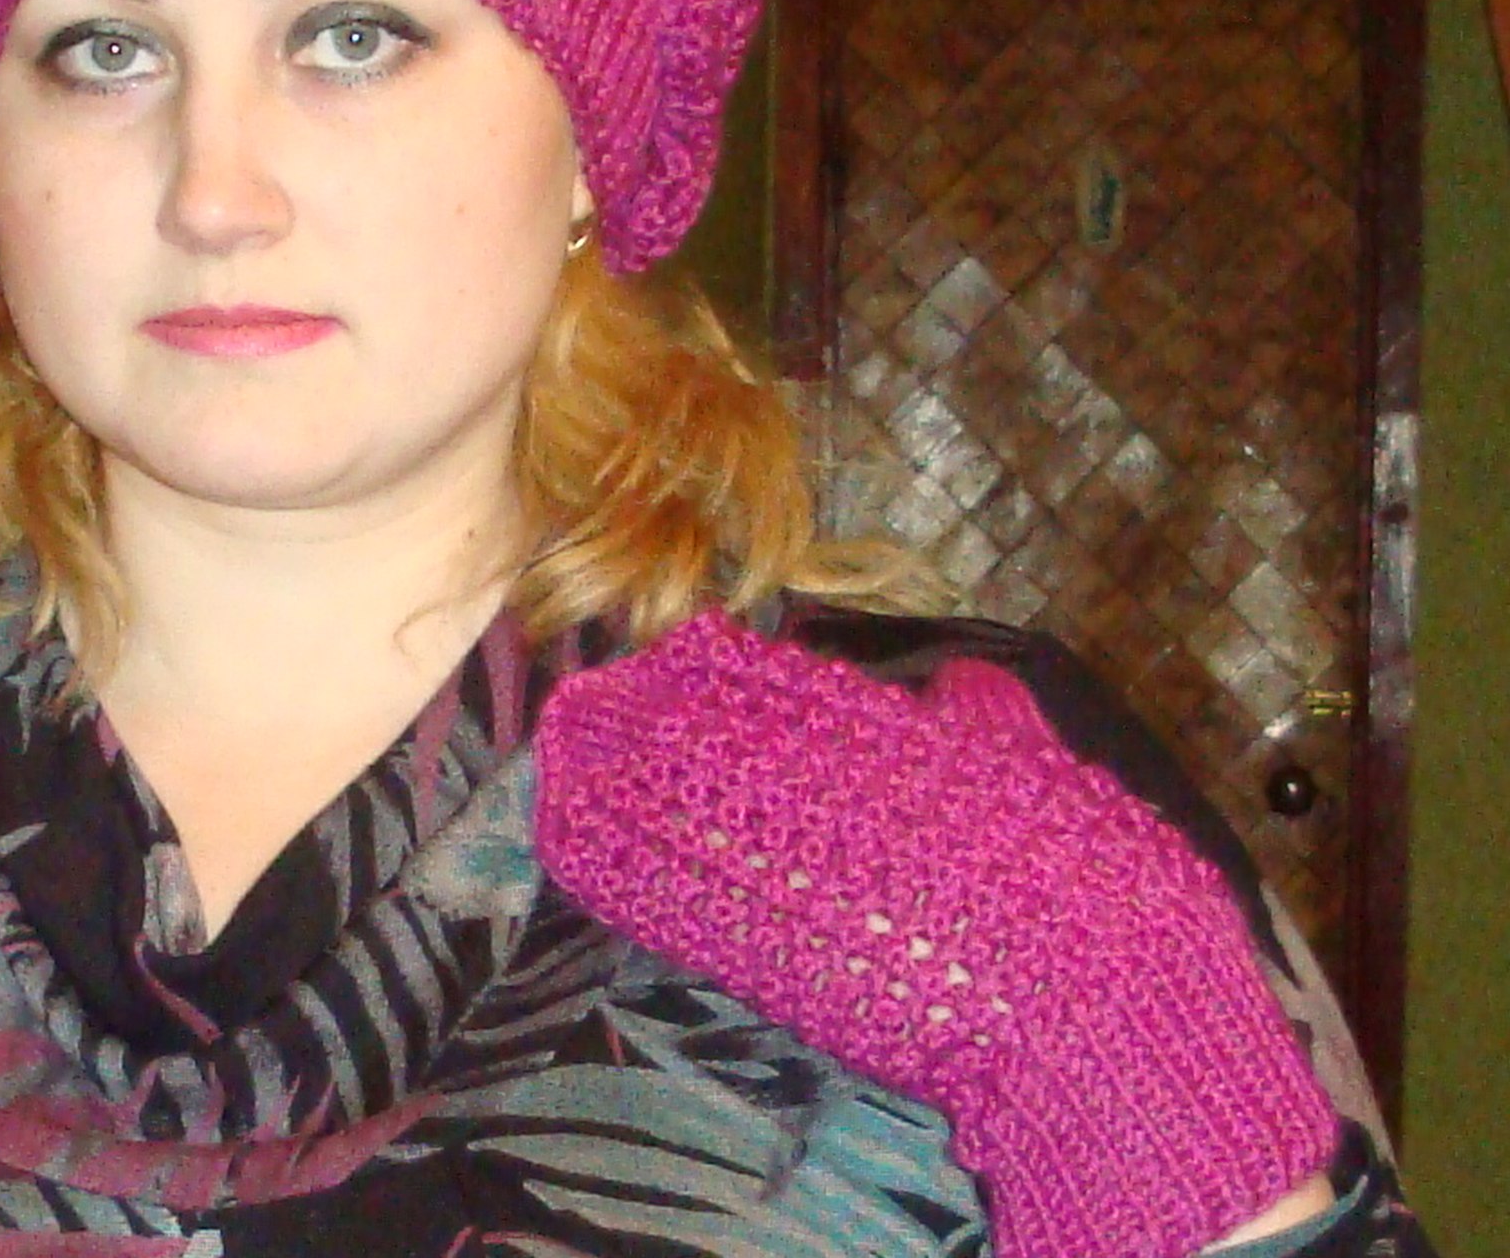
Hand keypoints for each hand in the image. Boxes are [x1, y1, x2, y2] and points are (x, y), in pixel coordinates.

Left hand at [535, 612, 1337, 1257]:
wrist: (1104, 1012)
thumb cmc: (1096, 887)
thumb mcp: (1045, 773)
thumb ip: (992, 718)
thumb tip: (959, 680)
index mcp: (893, 739)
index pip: (780, 690)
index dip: (715, 673)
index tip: (670, 654)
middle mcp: (828, 792)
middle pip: (705, 738)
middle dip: (640, 717)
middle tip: (582, 699)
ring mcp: (797, 875)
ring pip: (675, 809)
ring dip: (608, 775)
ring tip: (560, 747)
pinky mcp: (780, 962)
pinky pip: (675, 900)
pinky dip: (616, 864)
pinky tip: (571, 831)